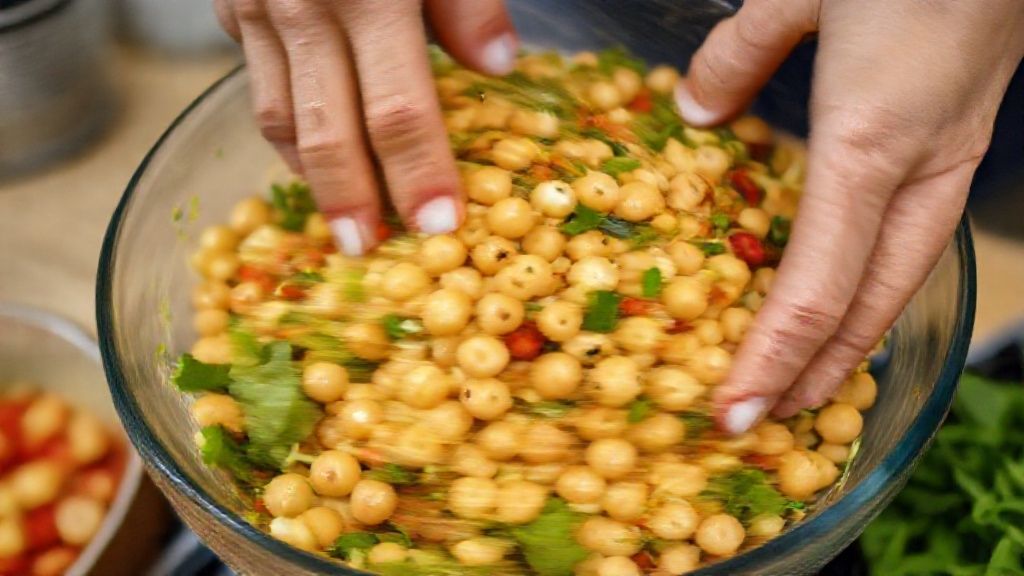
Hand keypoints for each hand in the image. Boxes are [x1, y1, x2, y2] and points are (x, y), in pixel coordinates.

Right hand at [213, 0, 517, 254]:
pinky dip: (284, 124)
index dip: (419, 172)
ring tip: (342, 218)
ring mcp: (254, 6)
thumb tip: (498, 67)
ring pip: (276, 115)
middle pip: (324, 129)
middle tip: (368, 253)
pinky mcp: (229, 1)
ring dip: (310, 174)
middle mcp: (300, 5)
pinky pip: (256, 78)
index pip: (397, 107)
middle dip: (350, 200)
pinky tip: (312, 150)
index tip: (441, 226)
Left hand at [674, 0, 1023, 432]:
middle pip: (867, 306)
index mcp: (868, 144)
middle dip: (815, 373)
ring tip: (804, 379)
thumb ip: (739, 55)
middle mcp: (918, 172)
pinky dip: (873, 288)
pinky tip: (847, 295)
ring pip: (898, 281)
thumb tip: (695, 108)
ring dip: (850, 341)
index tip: (734, 412)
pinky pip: (911, 241)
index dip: (771, 360)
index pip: (815, 289)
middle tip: (765, 420)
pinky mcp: (957, 144)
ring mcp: (948, 163)